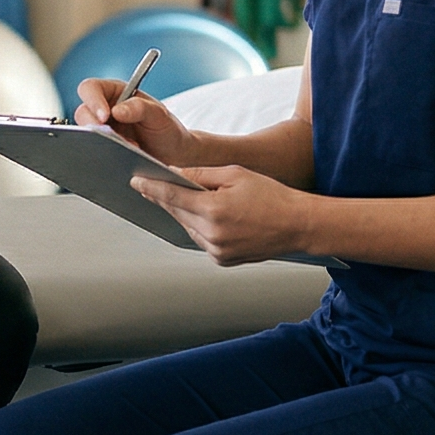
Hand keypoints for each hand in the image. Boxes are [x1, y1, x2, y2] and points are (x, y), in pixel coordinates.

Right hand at [75, 79, 199, 165]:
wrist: (174, 155)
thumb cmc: (168, 130)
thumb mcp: (159, 115)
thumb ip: (140, 108)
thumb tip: (117, 110)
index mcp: (115, 92)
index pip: (90, 88)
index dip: (92, 100)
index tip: (105, 117)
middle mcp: (104, 109)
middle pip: (83, 112)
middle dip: (95, 126)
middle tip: (114, 138)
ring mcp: (103, 130)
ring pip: (85, 134)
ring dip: (103, 142)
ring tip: (129, 148)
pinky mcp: (102, 148)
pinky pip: (93, 149)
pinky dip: (104, 153)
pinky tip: (121, 157)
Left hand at [132, 165, 312, 266]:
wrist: (298, 225)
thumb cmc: (272, 196)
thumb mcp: (234, 174)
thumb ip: (200, 175)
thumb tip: (174, 174)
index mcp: (214, 210)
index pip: (172, 196)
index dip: (151, 187)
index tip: (136, 181)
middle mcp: (212, 235)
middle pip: (176, 212)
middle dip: (166, 197)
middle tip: (155, 183)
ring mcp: (217, 251)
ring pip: (187, 227)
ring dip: (184, 213)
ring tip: (191, 198)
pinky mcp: (222, 260)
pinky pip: (200, 240)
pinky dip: (199, 227)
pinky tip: (209, 215)